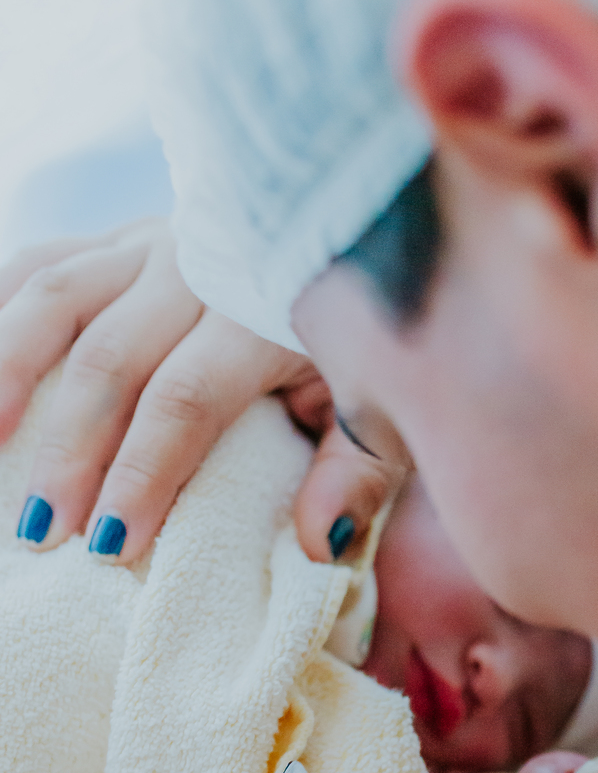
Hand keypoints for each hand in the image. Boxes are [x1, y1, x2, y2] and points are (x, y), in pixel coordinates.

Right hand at [0, 220, 401, 564]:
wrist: (355, 227)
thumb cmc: (363, 342)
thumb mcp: (386, 407)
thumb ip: (359, 473)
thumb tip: (320, 545)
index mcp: (262, 312)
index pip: (185, 401)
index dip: (142, 473)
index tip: (111, 545)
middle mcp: (196, 268)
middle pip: (109, 361)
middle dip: (69, 452)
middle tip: (41, 531)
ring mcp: (148, 243)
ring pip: (54, 298)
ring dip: (8, 374)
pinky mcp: (117, 236)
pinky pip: (40, 262)